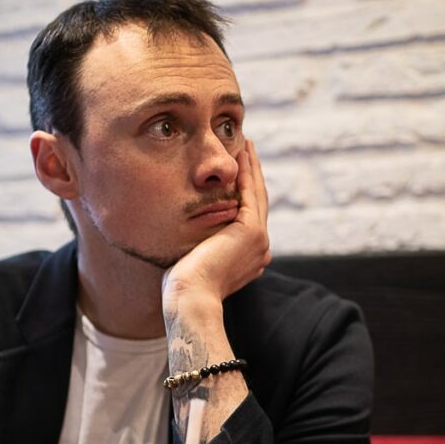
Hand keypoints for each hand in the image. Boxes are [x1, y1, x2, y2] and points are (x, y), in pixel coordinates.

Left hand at [162, 138, 270, 310]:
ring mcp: (260, 240)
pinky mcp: (252, 231)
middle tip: (247, 150)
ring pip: (257, 195)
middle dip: (253, 175)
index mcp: (250, 257)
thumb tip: (190, 238)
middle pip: (258, 203)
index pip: (249, 217)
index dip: (245, 192)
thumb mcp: (196, 261)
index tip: (238, 172)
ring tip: (247, 146)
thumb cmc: (184, 286)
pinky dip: (247, 172)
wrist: (190, 297)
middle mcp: (260, 249)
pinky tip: (242, 154)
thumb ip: (202, 246)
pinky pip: (250, 194)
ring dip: (253, 168)